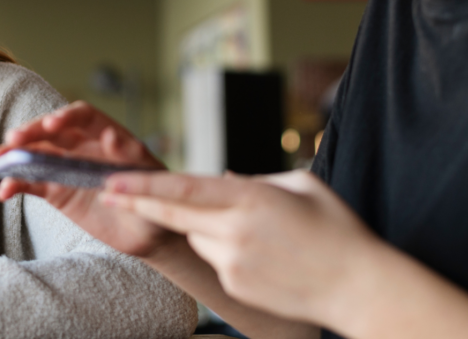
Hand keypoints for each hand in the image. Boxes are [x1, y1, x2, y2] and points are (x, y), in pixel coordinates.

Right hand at [0, 101, 176, 256]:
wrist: (148, 233)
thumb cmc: (153, 198)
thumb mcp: (148, 178)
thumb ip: (131, 156)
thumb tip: (111, 135)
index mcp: (106, 135)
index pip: (83, 116)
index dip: (66, 116)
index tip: (52, 124)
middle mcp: (82, 146)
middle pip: (52, 132)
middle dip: (32, 133)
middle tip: (14, 140)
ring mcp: (66, 167)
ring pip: (36, 155)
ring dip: (14, 155)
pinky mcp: (57, 190)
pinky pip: (32, 183)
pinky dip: (16, 185)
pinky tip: (4, 192)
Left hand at [101, 169, 383, 326]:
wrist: (361, 289)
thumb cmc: (338, 231)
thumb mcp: (301, 186)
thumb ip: (254, 179)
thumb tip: (218, 177)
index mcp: (252, 199)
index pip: (184, 189)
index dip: (144, 184)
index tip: (114, 179)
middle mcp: (236, 232)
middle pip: (172, 215)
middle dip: (135, 202)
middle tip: (107, 193)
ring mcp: (233, 264)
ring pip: (196, 236)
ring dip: (204, 227)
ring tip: (255, 232)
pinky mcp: (234, 288)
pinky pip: (214, 260)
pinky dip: (224, 251)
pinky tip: (263, 255)